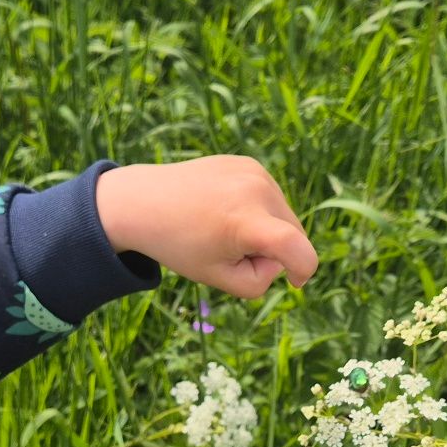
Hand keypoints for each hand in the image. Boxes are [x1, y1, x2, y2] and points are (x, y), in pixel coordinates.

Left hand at [95, 155, 317, 297]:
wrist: (143, 202)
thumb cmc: (179, 245)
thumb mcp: (218, 278)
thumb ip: (259, 281)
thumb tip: (280, 257)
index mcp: (247, 222)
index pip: (297, 249)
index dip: (303, 270)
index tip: (295, 283)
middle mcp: (256, 189)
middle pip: (293, 233)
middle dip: (274, 251)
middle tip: (231, 251)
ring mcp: (254, 171)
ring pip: (284, 216)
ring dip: (268, 230)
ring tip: (225, 228)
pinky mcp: (249, 163)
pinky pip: (270, 198)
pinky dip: (258, 211)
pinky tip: (225, 210)